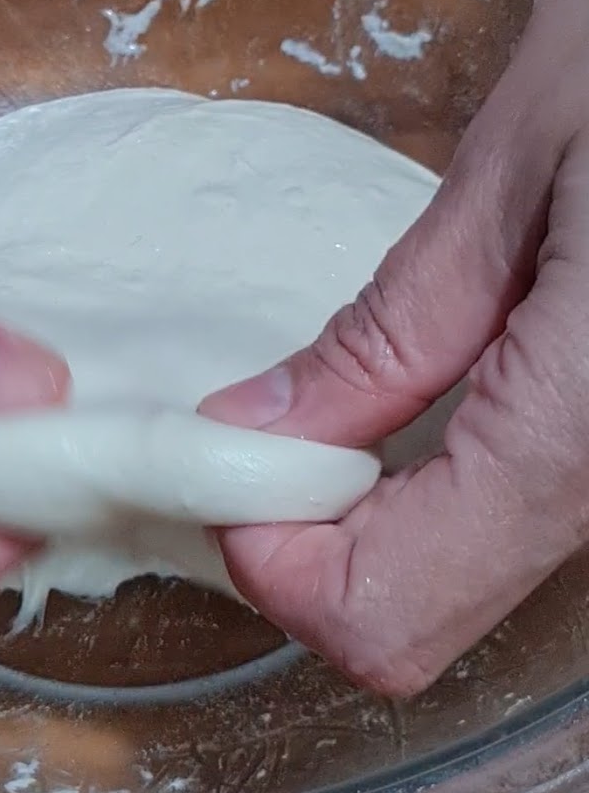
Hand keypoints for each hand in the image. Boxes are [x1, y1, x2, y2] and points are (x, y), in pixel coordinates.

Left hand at [202, 0, 588, 695]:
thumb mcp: (523, 167)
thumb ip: (391, 330)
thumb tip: (257, 435)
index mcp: (586, 429)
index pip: (383, 615)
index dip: (274, 560)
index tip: (238, 455)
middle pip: (425, 625)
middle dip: (321, 548)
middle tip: (285, 428)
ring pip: (479, 584)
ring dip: (388, 525)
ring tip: (360, 406)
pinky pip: (534, 526)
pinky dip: (457, 496)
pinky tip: (450, 395)